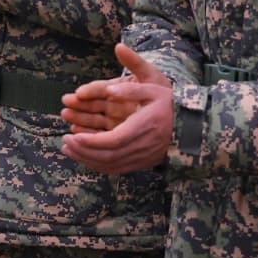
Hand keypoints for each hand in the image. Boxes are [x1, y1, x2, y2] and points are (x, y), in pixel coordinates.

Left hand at [59, 43, 174, 174]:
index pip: (112, 140)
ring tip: (68, 150)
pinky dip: (99, 166)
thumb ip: (129, 88)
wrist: (192, 127)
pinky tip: (86, 158)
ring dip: (87, 160)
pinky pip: (117, 169)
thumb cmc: (170, 105)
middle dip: (84, 151)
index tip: (74, 136)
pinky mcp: (142, 163)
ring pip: (111, 165)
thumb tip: (108, 89)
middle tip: (64, 142)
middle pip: (108, 156)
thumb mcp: (153, 88)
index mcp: (142, 127)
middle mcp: (142, 146)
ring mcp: (143, 158)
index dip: (91, 142)